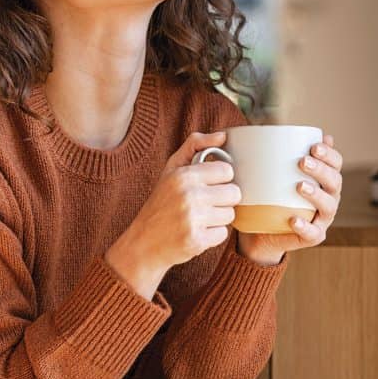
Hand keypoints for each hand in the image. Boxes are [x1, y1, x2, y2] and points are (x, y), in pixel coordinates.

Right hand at [105, 131, 239, 297]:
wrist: (143, 243)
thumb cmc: (160, 203)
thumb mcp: (171, 169)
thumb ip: (195, 146)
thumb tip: (223, 135)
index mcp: (184, 175)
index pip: (227, 171)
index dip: (221, 179)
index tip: (209, 185)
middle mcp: (189, 195)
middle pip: (234, 193)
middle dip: (223, 199)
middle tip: (206, 203)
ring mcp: (193, 219)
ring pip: (230, 214)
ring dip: (218, 218)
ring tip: (199, 218)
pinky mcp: (197, 241)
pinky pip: (223, 234)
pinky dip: (212, 235)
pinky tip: (196, 232)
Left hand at [236, 134, 342, 265]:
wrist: (262, 231)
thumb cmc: (270, 195)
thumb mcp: (272, 172)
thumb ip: (276, 153)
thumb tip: (274, 129)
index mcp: (324, 179)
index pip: (336, 163)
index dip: (330, 154)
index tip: (314, 146)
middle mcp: (329, 198)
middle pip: (334, 182)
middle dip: (321, 170)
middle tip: (302, 162)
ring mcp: (322, 219)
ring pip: (328, 206)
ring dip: (316, 195)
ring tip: (299, 186)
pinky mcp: (312, 236)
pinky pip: (313, 233)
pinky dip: (305, 226)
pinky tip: (293, 219)